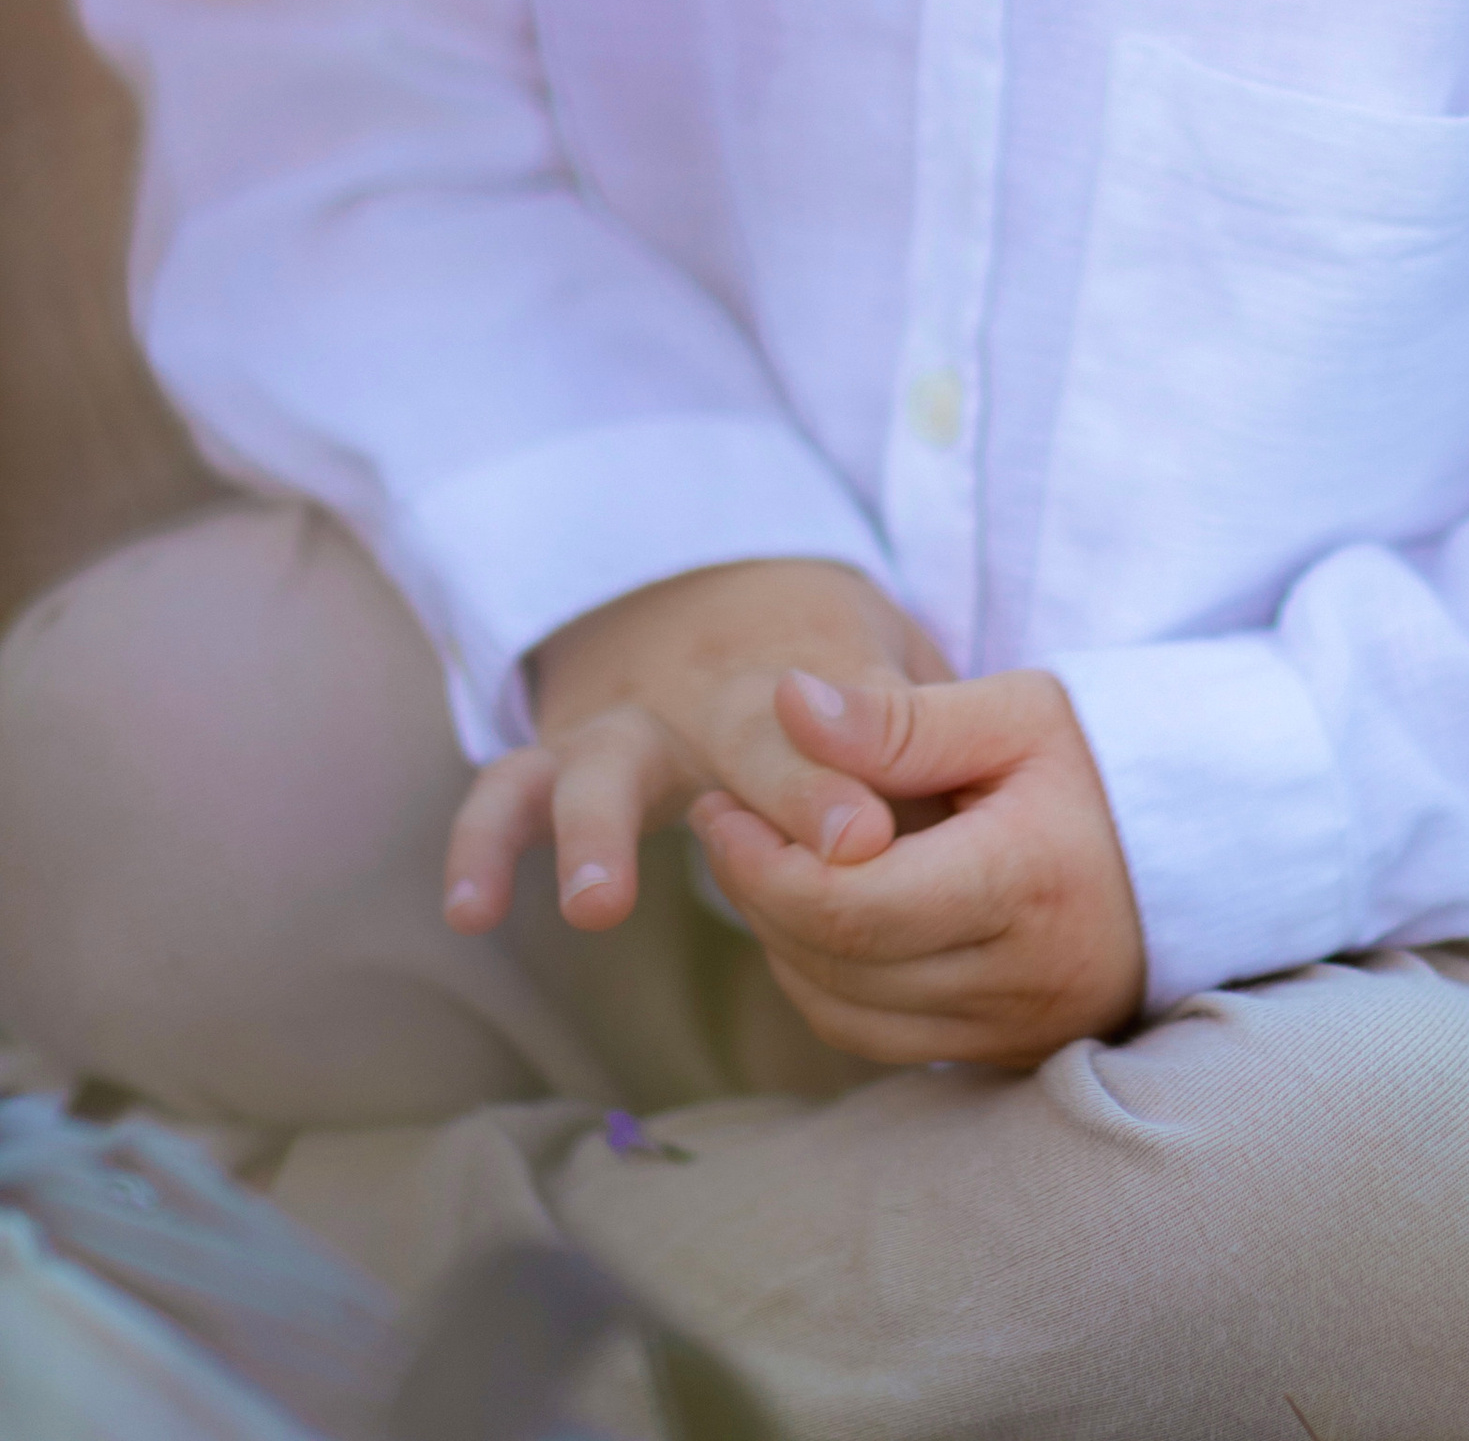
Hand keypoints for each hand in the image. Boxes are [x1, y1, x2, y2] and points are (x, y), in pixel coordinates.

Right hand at [442, 555, 948, 938]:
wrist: (705, 584)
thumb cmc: (823, 660)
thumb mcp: (888, 661)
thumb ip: (919, 737)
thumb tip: (969, 820)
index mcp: (807, 666)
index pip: (844, 716)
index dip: (850, 774)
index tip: (867, 836)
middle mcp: (712, 690)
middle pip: (739, 734)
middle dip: (777, 791)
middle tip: (815, 853)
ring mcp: (626, 720)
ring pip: (600, 766)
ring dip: (598, 833)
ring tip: (600, 904)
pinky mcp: (558, 750)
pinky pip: (504, 791)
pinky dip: (482, 845)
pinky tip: (472, 910)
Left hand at [687, 664, 1145, 1070]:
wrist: (1206, 841)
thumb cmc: (1105, 759)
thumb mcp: (1014, 711)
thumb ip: (897, 719)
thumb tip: (787, 703)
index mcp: (1026, 881)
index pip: (852, 905)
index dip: (763, 862)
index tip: (722, 801)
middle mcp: (1024, 978)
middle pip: (838, 965)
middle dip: (758, 893)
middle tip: (724, 820)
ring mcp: (1020, 1032)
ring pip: (846, 1016)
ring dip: (784, 944)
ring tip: (767, 862)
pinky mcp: (1010, 1057)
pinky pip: (881, 1040)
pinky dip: (828, 983)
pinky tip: (822, 914)